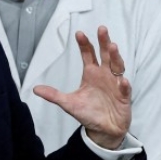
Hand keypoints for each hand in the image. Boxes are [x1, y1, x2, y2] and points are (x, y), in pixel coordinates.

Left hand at [33, 26, 130, 149]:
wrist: (103, 130)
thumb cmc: (88, 113)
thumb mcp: (68, 103)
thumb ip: (53, 95)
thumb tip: (35, 89)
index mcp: (91, 73)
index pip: (88, 54)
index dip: (84, 44)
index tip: (79, 33)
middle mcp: (104, 75)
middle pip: (105, 55)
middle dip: (104, 42)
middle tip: (101, 29)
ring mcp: (115, 84)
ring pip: (117, 67)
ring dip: (116, 57)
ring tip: (113, 47)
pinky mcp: (124, 97)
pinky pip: (125, 89)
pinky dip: (124, 84)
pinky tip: (122, 80)